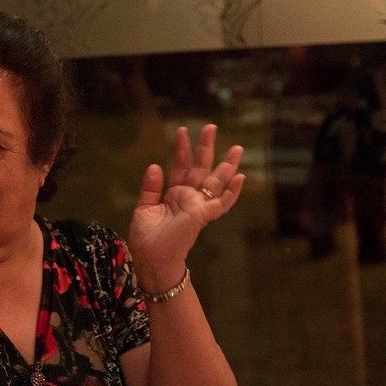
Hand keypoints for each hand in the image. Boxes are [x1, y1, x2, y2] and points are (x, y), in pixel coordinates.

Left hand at [128, 124, 244, 289]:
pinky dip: (232, 192)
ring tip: (237, 148)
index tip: (182, 131)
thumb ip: (150, 187)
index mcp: (174, 194)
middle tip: (211, 126)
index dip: (182, 149)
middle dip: (206, 147)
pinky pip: (222, 203)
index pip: (181, 167)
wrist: (150, 259)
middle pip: (201, 167)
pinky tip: (241, 178)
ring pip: (216, 181)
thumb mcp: (144, 207)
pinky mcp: (203, 215)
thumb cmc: (146, 238)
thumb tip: (156, 165)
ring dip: (226, 165)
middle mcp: (188, 198)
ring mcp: (198, 206)